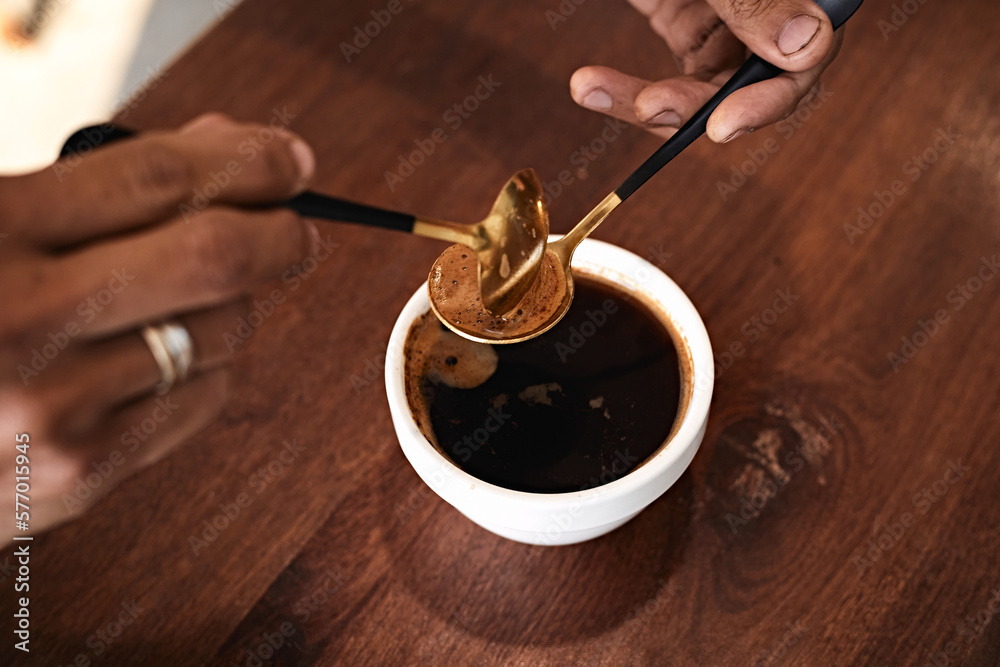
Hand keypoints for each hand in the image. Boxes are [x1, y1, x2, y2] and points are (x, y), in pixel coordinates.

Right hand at [0, 113, 317, 535]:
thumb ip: (95, 189)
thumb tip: (226, 149)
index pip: (159, 178)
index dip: (246, 160)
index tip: (287, 159)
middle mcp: (19, 317)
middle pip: (215, 256)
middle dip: (281, 232)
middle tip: (297, 226)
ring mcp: (53, 405)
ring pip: (222, 330)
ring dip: (232, 304)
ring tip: (193, 298)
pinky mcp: (80, 474)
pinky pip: (201, 399)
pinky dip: (205, 367)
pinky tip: (163, 357)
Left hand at [570, 0, 842, 141]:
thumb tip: (808, 45)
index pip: (808, 53)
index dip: (770, 97)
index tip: (721, 126)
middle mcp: (775, 5)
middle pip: (751, 82)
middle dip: (695, 103)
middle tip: (648, 107)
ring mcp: (731, 15)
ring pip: (704, 87)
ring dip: (647, 99)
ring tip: (590, 87)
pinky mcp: (685, 19)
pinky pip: (667, 71)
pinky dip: (625, 85)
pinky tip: (589, 84)